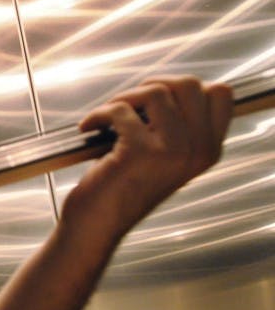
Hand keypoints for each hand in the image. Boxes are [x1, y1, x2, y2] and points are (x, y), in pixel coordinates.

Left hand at [67, 76, 232, 234]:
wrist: (97, 225)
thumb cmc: (123, 188)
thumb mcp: (165, 157)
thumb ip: (177, 126)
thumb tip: (166, 85)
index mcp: (209, 150)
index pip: (221, 94)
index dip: (183, 87)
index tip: (155, 100)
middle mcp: (198, 150)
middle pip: (189, 84)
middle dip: (151, 86)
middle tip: (128, 104)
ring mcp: (172, 151)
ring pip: (154, 91)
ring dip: (122, 98)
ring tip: (107, 117)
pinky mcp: (140, 152)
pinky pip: (118, 108)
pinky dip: (97, 114)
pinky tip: (88, 128)